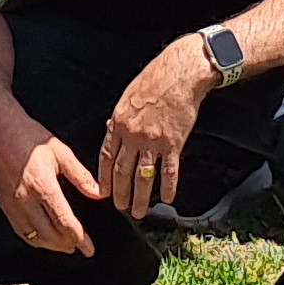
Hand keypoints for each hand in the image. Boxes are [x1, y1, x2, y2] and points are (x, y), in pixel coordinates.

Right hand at [0, 110, 107, 258]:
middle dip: (67, 245)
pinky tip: (44, 238)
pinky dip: (35, 240)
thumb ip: (81, 176)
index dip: (79, 238)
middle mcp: (25, 199)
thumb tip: (99, 194)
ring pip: (33, 238)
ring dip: (52, 246)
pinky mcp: (4, 206)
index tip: (89, 248)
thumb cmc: (29, 137)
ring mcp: (12, 205)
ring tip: (66, 245)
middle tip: (81, 247)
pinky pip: (20, 232)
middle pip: (50, 235)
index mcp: (43, 185)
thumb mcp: (61, 152)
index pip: (64, 221)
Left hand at [95, 40, 214, 219]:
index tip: (103, 192)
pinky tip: (167, 198)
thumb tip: (110, 128)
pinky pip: (169, 171)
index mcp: (119, 123)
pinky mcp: (173, 143)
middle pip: (122, 171)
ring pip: (143, 176)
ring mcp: (153, 141)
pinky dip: (168, 187)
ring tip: (139, 211)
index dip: (104, 177)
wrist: (179, 73)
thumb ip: (119, 117)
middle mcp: (133, 135)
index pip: (107, 157)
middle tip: (120, 207)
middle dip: (120, 193)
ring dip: (141, 197)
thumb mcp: (127, 97)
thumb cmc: (154, 79)